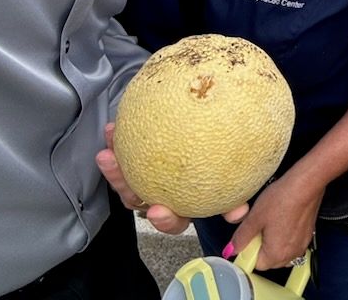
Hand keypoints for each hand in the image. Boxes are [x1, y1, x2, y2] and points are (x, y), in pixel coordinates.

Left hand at [95, 122, 248, 235]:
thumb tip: (240, 211)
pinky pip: (126, 154)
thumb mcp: (231, 185)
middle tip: (115, 168)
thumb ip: (235, 199)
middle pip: (139, 198)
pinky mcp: (139, 159)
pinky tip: (114, 127)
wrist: (215, 141)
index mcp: (183, 207)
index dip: (164, 219)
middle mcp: (162, 195)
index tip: (157, 211)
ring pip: (127, 178)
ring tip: (106, 151)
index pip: (173, 220)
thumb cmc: (223, 166)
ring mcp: (148, 178)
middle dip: (124, 186)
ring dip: (114, 167)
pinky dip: (119, 143)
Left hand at [225, 170, 321, 268]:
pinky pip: (291, 243)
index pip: (255, 264)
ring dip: (273, 242)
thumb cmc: (282, 199)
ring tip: (271, 221)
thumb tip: (231, 249)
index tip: (247, 236)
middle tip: (259, 225)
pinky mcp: (308, 235)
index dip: (248, 250)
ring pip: (280, 251)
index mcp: (276, 255)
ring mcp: (301, 245)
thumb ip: (241, 237)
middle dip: (261, 246)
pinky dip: (285, 235)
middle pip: (269, 260)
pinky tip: (282, 218)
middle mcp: (291, 254)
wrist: (306, 184)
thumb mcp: (254, 217)